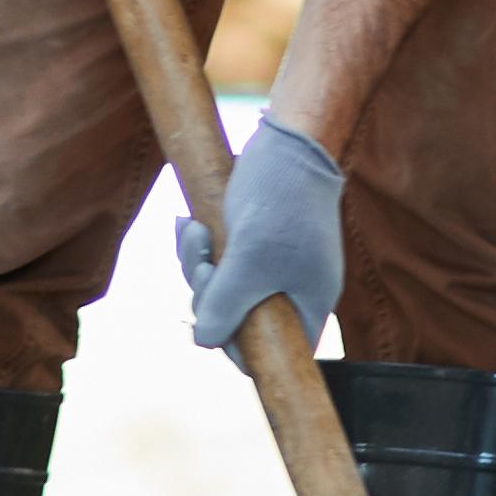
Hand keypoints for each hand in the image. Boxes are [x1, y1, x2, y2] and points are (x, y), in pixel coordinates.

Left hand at [177, 121, 345, 355]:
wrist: (289, 142)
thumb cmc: (281, 202)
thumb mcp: (250, 260)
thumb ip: (226, 305)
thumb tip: (203, 340)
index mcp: (307, 305)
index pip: (273, 353)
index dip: (237, 347)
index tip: (214, 320)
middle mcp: (291, 291)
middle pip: (237, 321)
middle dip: (208, 293)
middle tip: (202, 265)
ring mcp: (271, 266)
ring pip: (219, 288)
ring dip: (196, 263)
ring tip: (195, 231)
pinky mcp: (250, 241)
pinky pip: (215, 259)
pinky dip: (198, 245)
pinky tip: (188, 223)